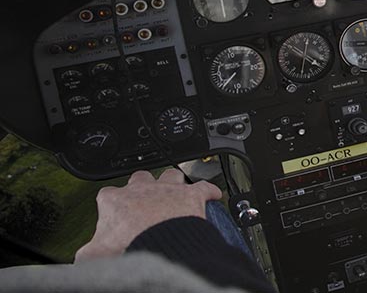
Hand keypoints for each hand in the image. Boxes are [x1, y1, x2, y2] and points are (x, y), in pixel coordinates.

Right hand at [75, 169, 221, 261]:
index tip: (113, 215)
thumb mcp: (95, 254)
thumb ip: (87, 254)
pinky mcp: (192, 195)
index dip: (111, 205)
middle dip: (141, 186)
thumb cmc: (130, 246)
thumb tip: (82, 262)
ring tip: (174, 192)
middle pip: (140, 178)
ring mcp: (168, 190)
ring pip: (170, 175)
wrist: (160, 245)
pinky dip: (209, 191)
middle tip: (143, 201)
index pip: (107, 195)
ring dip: (172, 183)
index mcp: (116, 201)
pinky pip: (204, 186)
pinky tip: (212, 195)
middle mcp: (143, 189)